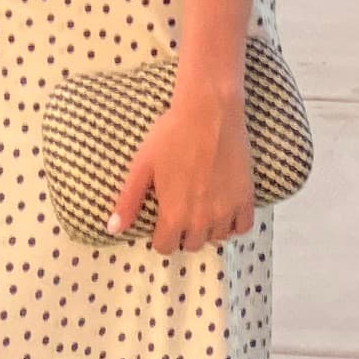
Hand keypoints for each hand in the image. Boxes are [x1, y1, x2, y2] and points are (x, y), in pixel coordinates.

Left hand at [110, 73, 256, 253]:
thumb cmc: (171, 134)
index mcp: (174, 215)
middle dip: (183, 232)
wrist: (209, 111)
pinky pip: (242, 227)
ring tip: (202, 206)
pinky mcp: (245, 198)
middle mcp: (201, 220)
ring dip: (208, 228)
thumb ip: (128, 201)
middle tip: (182, 208)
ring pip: (216, 238)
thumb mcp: (142, 165)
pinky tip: (224, 207)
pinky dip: (233, 223)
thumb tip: (112, 229)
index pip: (165, 247)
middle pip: (191, 245)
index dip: (160, 235)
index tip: (162, 220)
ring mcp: (226, 211)